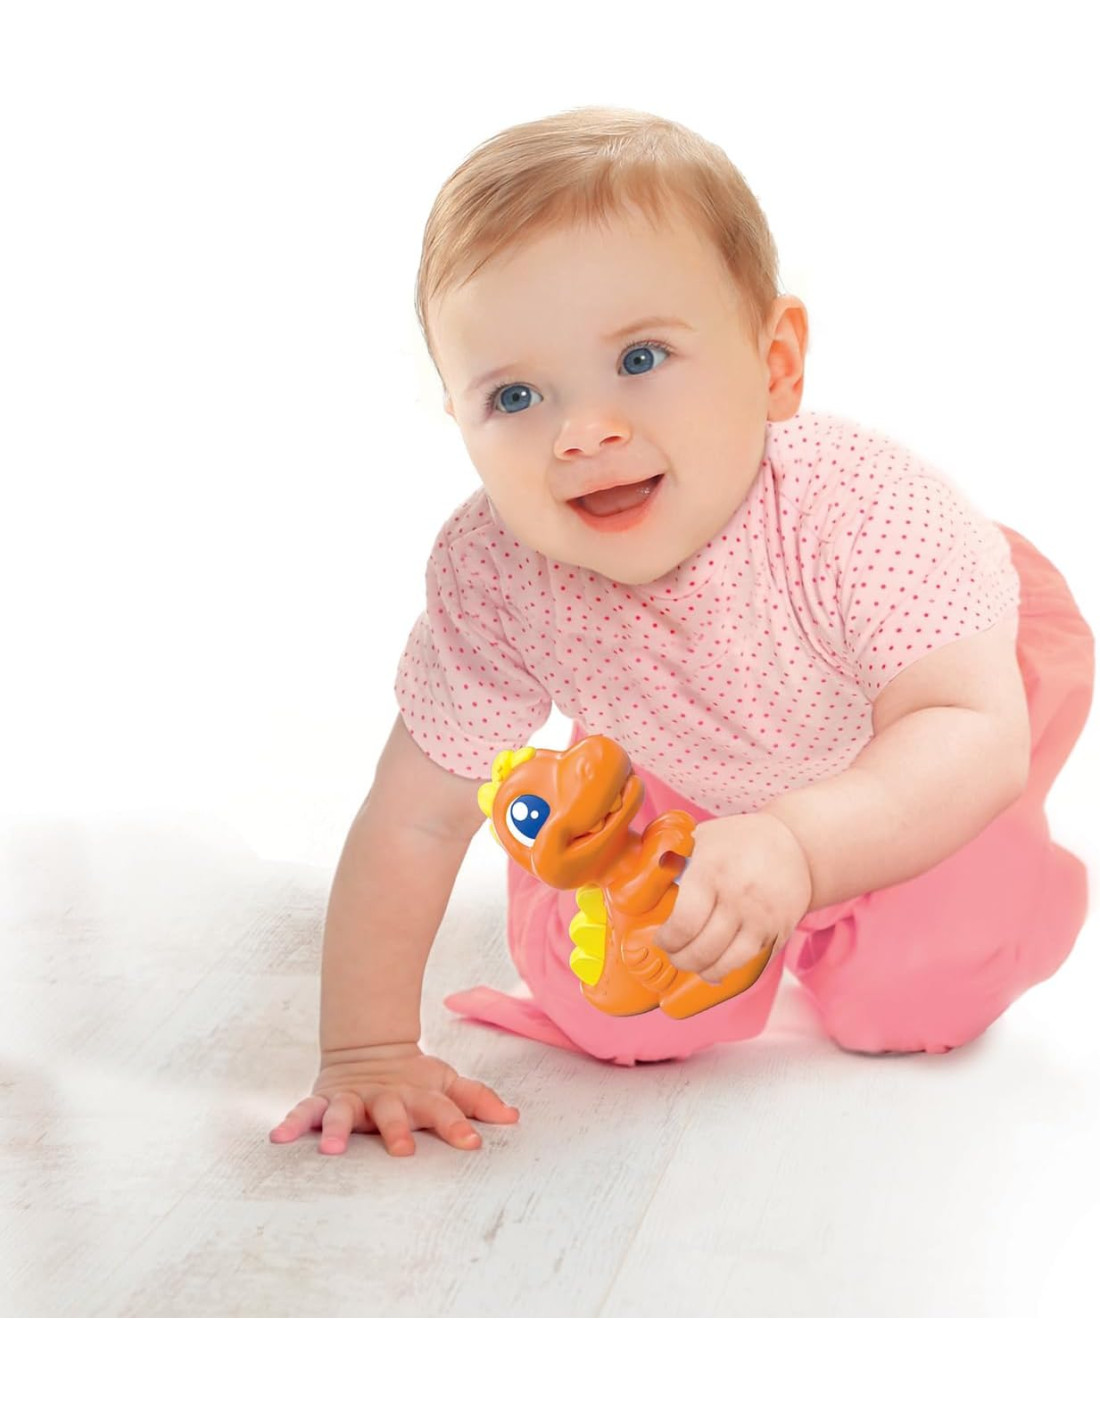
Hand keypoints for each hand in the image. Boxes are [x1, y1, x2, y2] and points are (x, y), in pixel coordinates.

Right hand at [269, 1043, 519, 1156]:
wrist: (368, 1048)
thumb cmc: (415, 1078)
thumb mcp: (447, 1084)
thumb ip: (477, 1101)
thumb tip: (514, 1118)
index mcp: (418, 1094)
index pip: (443, 1109)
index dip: (459, 1125)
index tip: (473, 1144)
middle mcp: (385, 1097)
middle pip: (392, 1112)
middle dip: (397, 1130)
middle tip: (402, 1151)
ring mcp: (354, 1098)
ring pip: (345, 1113)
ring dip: (339, 1129)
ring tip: (332, 1149)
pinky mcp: (325, 1100)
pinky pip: (306, 1111)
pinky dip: (293, 1122)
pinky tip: (279, 1139)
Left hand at [653, 812, 812, 983]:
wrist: (794, 842)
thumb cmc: (737, 840)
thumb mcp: (700, 838)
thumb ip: (668, 857)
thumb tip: (629, 876)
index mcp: (710, 870)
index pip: (684, 923)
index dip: (668, 941)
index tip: (661, 941)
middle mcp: (737, 895)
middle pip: (702, 948)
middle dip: (682, 959)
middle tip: (675, 955)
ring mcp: (761, 915)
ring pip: (726, 961)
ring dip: (704, 969)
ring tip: (695, 964)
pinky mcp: (779, 928)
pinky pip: (750, 961)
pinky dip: (730, 969)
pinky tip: (718, 967)